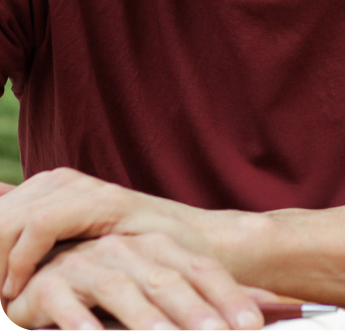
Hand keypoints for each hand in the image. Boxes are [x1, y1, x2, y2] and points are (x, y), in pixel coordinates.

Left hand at [0, 168, 239, 300]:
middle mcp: (63, 182)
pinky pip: (42, 223)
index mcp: (51, 189)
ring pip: (10, 216)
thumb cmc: (135, 266)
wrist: (199, 254)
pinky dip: (21, 257)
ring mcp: (84, 188)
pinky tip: (18, 290)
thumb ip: (30, 243)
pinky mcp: (104, 202)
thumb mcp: (71, 258)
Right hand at [3, 232, 279, 329]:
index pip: (202, 270)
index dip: (228, 296)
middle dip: (195, 311)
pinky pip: (67, 305)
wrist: (47, 263)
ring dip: (147, 319)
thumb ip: (208, 296)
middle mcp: (128, 250)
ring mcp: (88, 264)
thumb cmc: (114, 281)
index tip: (252, 324)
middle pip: (169, 280)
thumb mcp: (161, 286)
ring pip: (123, 290)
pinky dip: (82, 323)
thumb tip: (273, 307)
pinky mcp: (49, 285)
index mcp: (160, 247)